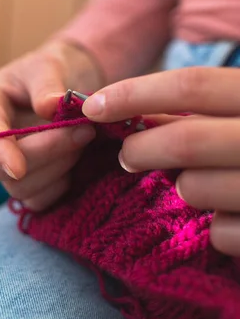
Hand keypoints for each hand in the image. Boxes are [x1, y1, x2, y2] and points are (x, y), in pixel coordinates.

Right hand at [0, 40, 102, 210]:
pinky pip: (37, 200)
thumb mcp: (49, 64)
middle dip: (44, 154)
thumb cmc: (52, 69)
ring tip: (83, 139)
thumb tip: (49, 108)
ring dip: (57, 169)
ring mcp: (4, 163)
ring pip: (19, 187)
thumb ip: (47, 84)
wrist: (69, 82)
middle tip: (84, 132)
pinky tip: (76, 162)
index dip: (0, 151)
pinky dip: (59, 186)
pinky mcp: (25, 182)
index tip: (18, 168)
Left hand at [81, 67, 239, 255]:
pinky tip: (233, 219)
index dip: (135, 92)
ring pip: (194, 188)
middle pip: (185, 139)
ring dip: (184, 188)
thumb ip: (204, 112)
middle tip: (128, 156)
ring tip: (198, 187)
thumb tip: (131, 110)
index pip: (193, 85)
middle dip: (141, 149)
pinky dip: (216, 229)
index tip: (92, 104)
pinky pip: (221, 233)